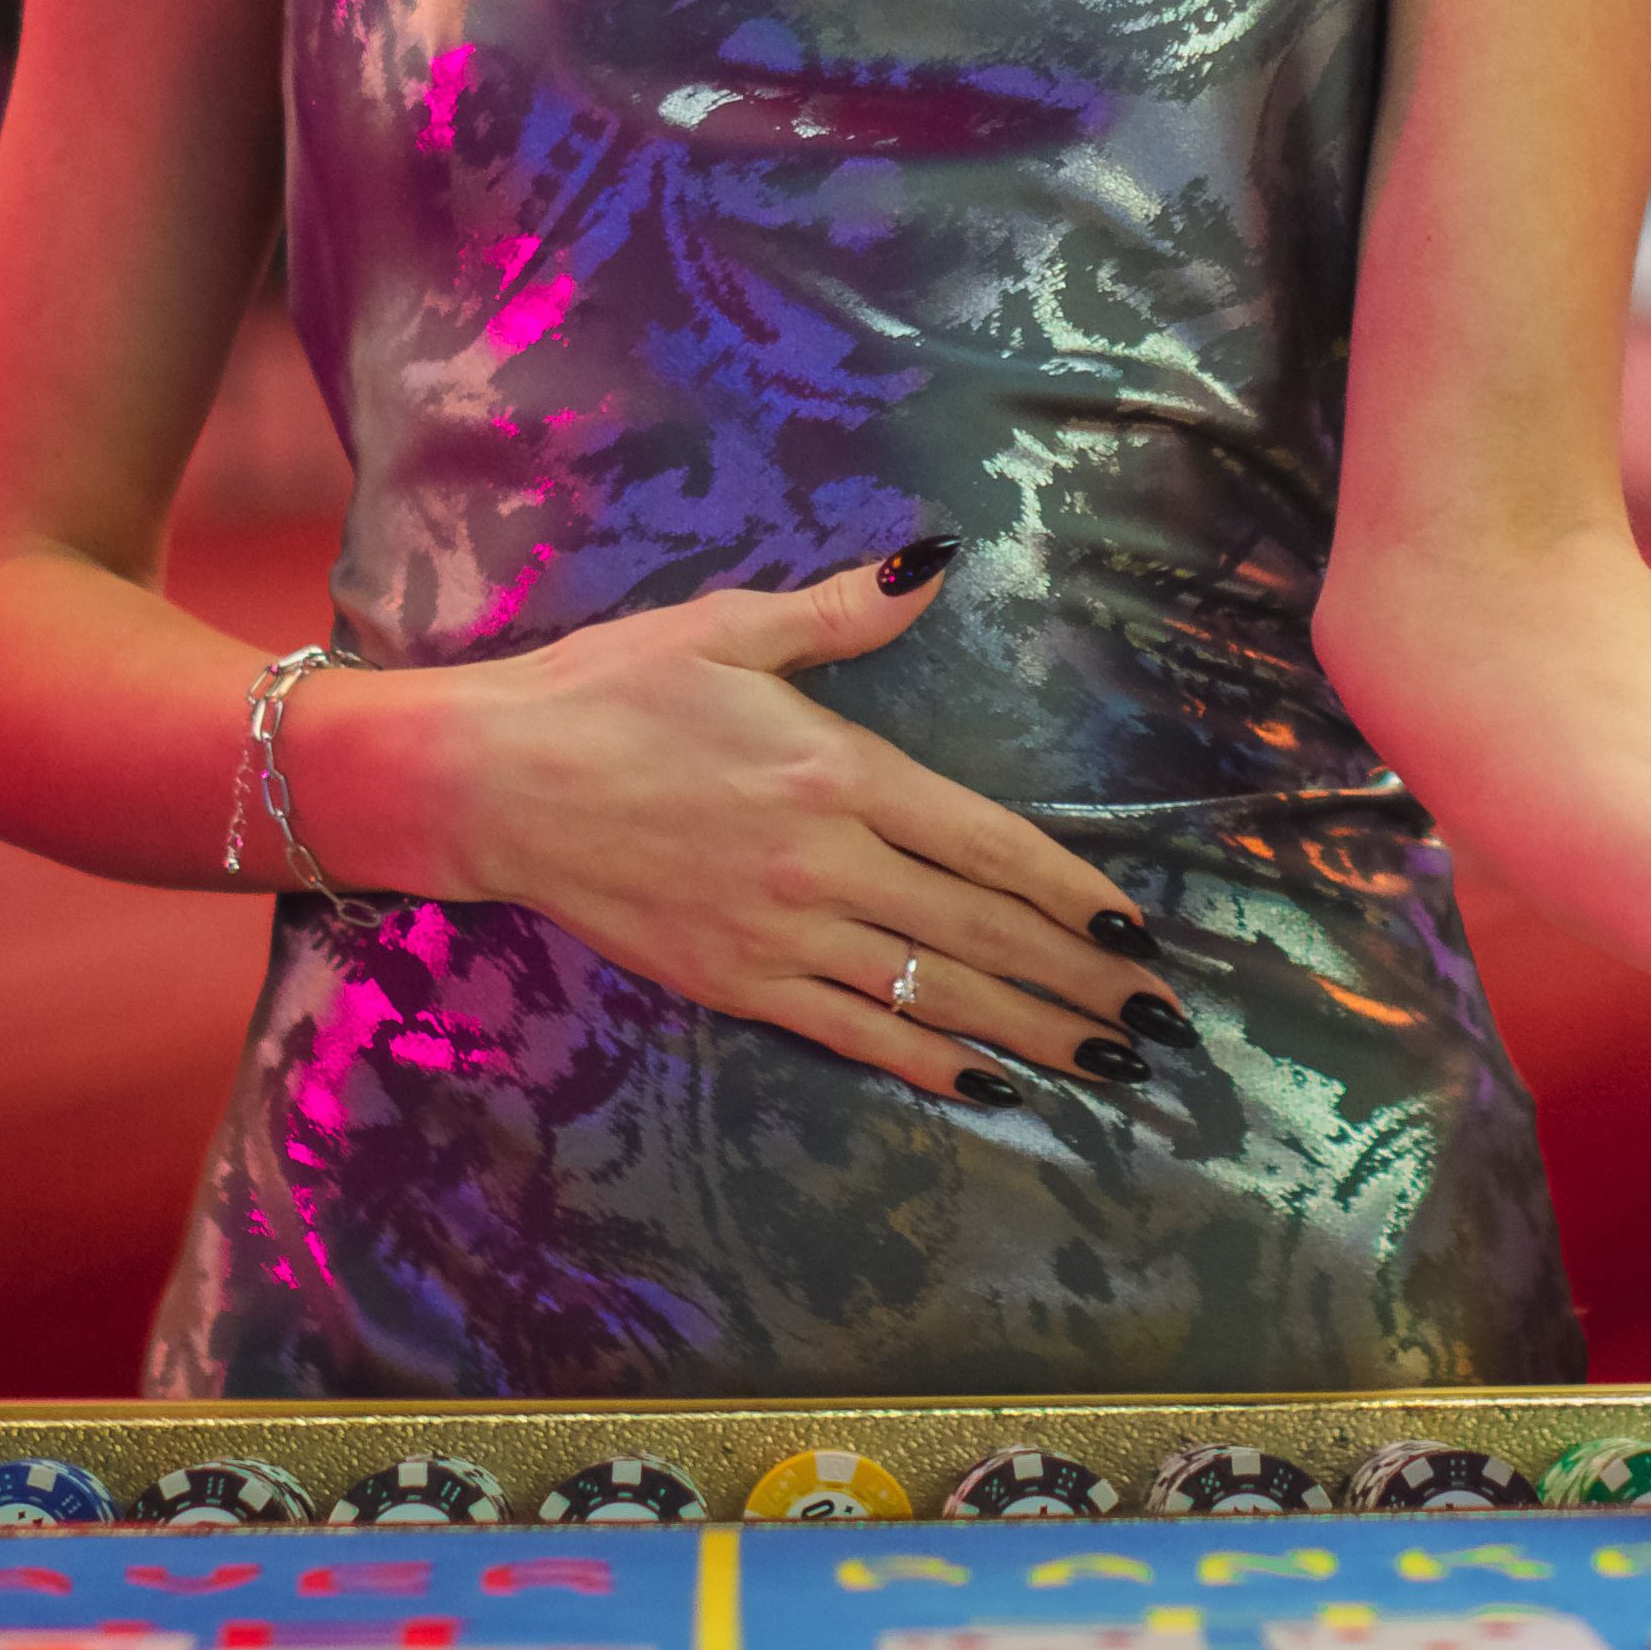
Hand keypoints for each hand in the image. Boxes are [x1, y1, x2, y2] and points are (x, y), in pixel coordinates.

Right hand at [293, 554, 1170, 1109]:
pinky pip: (854, 1034)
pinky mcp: (734, 984)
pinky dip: (929, 1063)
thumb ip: (842, 613)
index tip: (1138, 928)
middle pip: (980, 932)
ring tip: (1108, 1061)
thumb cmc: (608, 692)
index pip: (987, 843)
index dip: (1072, 890)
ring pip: (932, 995)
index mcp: (836, 770)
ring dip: (1032, 1030)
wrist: (490, 782)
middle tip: (1160, 1017)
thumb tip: (938, 565)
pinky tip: (992, 1084)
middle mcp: (823, 862)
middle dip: (1081, 977)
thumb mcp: (726, 627)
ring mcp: (780, 934)